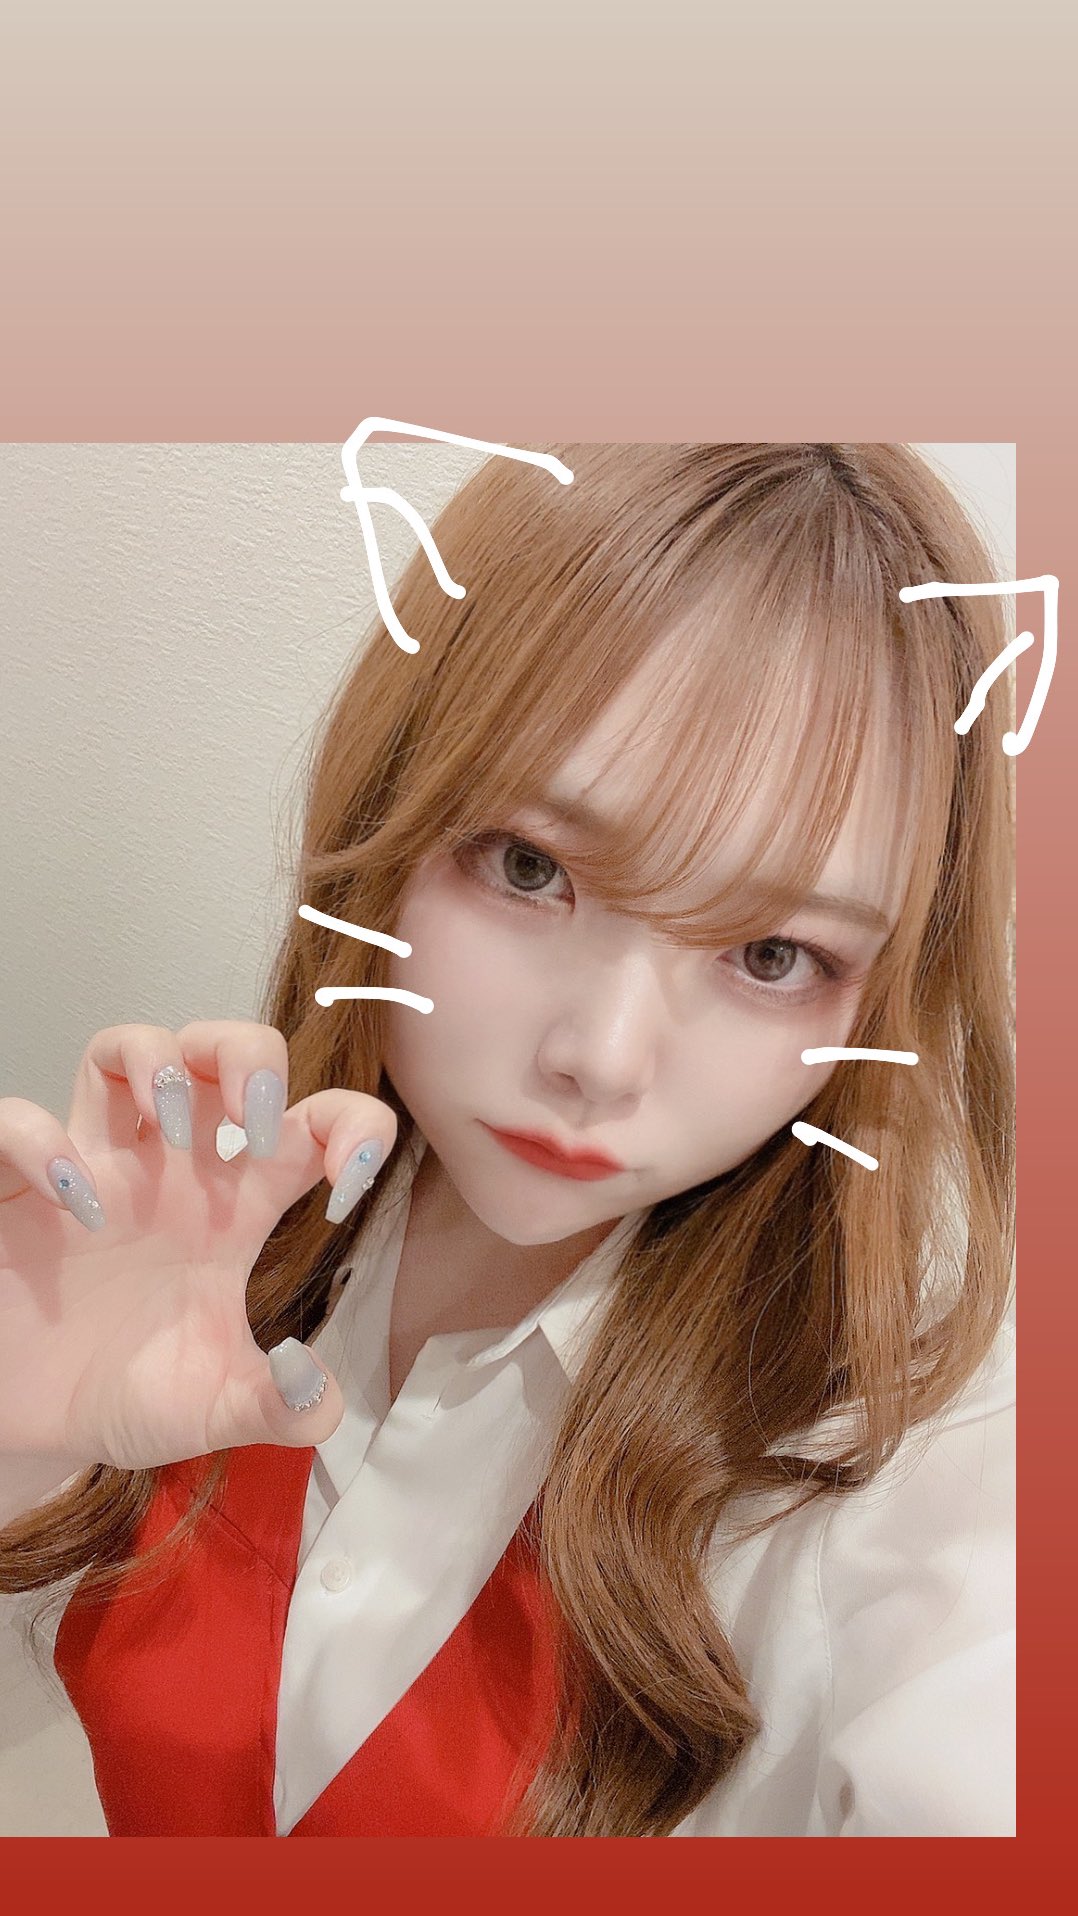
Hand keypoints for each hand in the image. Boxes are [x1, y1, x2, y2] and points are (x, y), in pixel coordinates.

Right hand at [0, 1021, 397, 1472]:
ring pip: (125, 1048)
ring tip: (169, 1130)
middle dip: (251, 1055)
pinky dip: (43, 1143)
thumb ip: (282, 1406)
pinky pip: (16, 1120)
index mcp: (234, 1208)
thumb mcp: (215, 1410)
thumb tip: (321, 1392)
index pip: (314, 1122)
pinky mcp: (16, 1188)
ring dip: (156, 1062)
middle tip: (255, 1127)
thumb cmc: (120, 1395)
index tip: (346, 1187)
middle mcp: (171, 1172)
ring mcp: (94, 1169)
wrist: (29, 1431)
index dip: (353, 1128)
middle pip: (223, 1049)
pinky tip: (73, 1203)